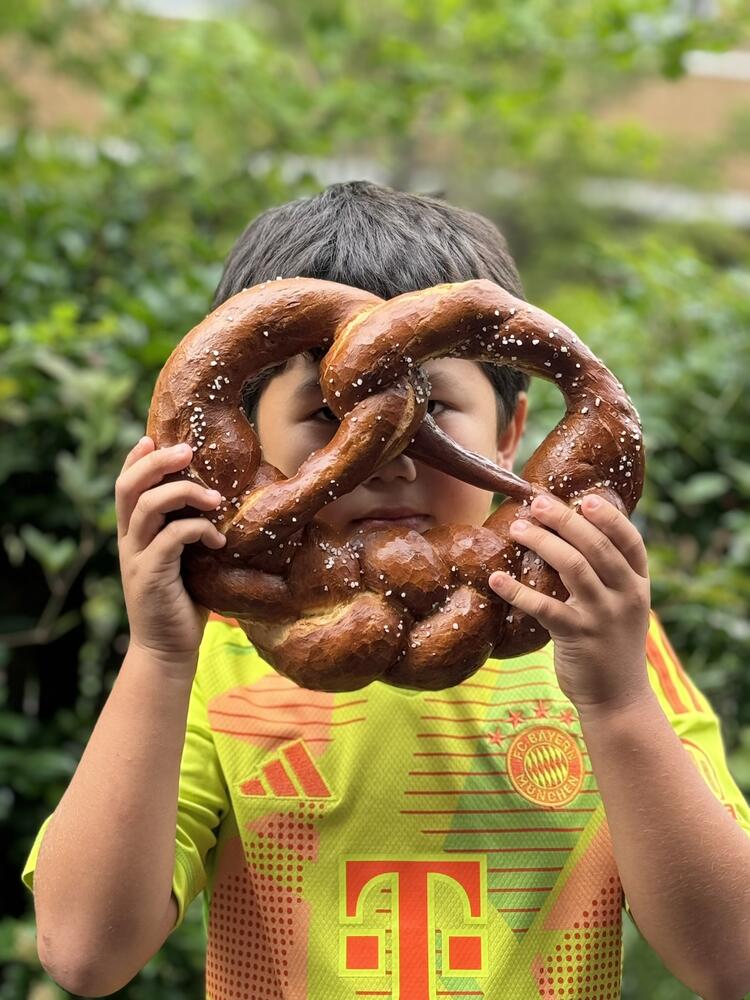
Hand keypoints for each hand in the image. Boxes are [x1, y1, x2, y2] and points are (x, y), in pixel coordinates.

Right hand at [116, 435, 226, 663]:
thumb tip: (220, 498)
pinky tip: (217, 539)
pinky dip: (196, 530)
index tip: (155, 438)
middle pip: (129, 487)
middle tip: (188, 451)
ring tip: (215, 498)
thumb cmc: (184, 602)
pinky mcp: (150, 577)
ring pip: (147, 507)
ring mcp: (136, 559)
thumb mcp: (185, 559)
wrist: (168, 650)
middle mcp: (129, 542)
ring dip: (183, 493)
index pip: (125, 486)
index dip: (136, 459)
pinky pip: (170, 539)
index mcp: (134, 534)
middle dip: (156, 462)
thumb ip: (187, 530)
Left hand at [488, 493, 651, 715]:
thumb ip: (609, 577)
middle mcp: (625, 596)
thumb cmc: (612, 647)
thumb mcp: (624, 608)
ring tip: (517, 528)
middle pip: (596, 545)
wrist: (618, 700)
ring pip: (572, 566)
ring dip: (542, 542)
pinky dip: (516, 590)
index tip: (585, 498)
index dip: (608, 516)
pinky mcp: (577, 636)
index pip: (630, 541)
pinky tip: (496, 579)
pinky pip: (542, 606)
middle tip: (537, 502)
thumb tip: (576, 537)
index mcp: (638, 585)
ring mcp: (602, 616)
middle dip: (565, 519)